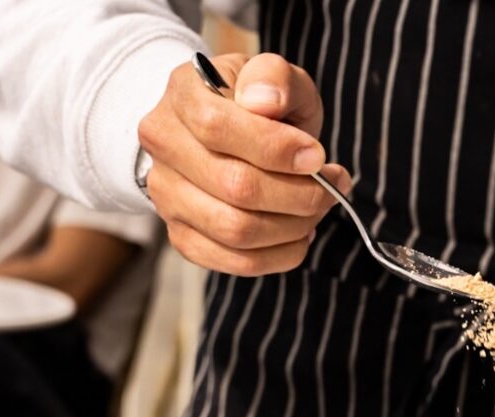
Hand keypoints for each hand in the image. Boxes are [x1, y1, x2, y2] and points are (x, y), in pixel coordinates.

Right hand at [138, 52, 350, 275]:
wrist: (226, 133)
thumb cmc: (257, 105)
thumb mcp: (274, 77)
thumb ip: (275, 78)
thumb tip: (265, 102)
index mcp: (182, 96)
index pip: (217, 128)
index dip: (275, 148)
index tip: (317, 156)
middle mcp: (164, 148)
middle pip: (235, 188)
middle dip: (298, 194)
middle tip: (330, 188)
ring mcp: (168, 197)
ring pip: (237, 232)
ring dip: (294, 227)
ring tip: (318, 209)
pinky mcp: (184, 237)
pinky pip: (237, 262)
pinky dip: (281, 255)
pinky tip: (300, 234)